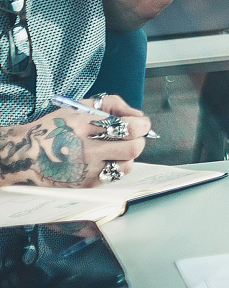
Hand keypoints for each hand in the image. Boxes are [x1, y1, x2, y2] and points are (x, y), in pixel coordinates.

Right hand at [0, 97, 151, 187]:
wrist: (26, 154)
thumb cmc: (55, 127)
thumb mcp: (80, 106)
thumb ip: (112, 104)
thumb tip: (137, 115)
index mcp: (85, 126)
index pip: (130, 127)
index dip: (142, 124)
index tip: (140, 123)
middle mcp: (86, 149)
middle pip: (134, 148)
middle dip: (139, 139)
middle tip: (131, 136)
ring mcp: (86, 169)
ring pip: (128, 164)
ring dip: (128, 155)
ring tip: (116, 148)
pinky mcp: (85, 184)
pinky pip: (115, 175)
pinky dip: (116, 166)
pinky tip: (106, 158)